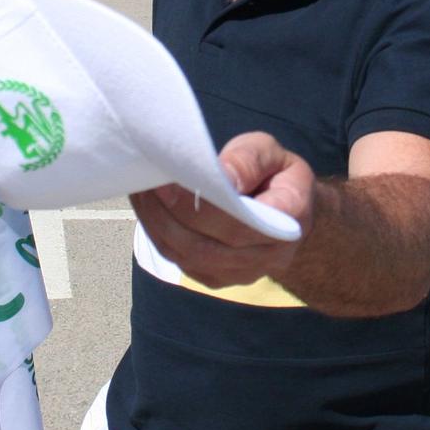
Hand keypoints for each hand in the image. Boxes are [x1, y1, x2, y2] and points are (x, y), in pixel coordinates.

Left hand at [131, 131, 313, 289]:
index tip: (168, 182)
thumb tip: (222, 177)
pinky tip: (148, 208)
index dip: (199, 208)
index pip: (239, 225)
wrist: (286, 210)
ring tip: (140, 191)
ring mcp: (241, 273)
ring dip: (157, 225)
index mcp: (290, 220)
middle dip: (168, 215)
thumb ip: (248, 161)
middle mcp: (269, 256)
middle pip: (207, 247)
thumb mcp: (270, 152)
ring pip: (188, 257)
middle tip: (145, 183)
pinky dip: (158, 234)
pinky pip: (181, 260)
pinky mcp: (217, 277)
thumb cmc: (275, 174)